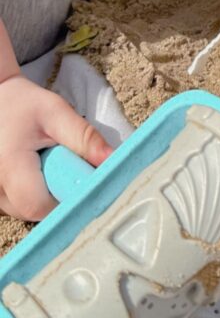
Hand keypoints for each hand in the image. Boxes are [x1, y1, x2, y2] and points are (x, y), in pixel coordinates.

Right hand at [0, 74, 112, 220]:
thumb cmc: (23, 105)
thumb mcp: (56, 112)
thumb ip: (84, 137)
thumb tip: (112, 160)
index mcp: (9, 166)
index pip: (39, 206)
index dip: (67, 201)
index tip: (85, 184)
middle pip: (34, 212)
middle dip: (58, 196)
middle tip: (66, 167)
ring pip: (25, 212)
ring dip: (44, 195)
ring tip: (48, 165)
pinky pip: (17, 206)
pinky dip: (32, 194)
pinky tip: (36, 172)